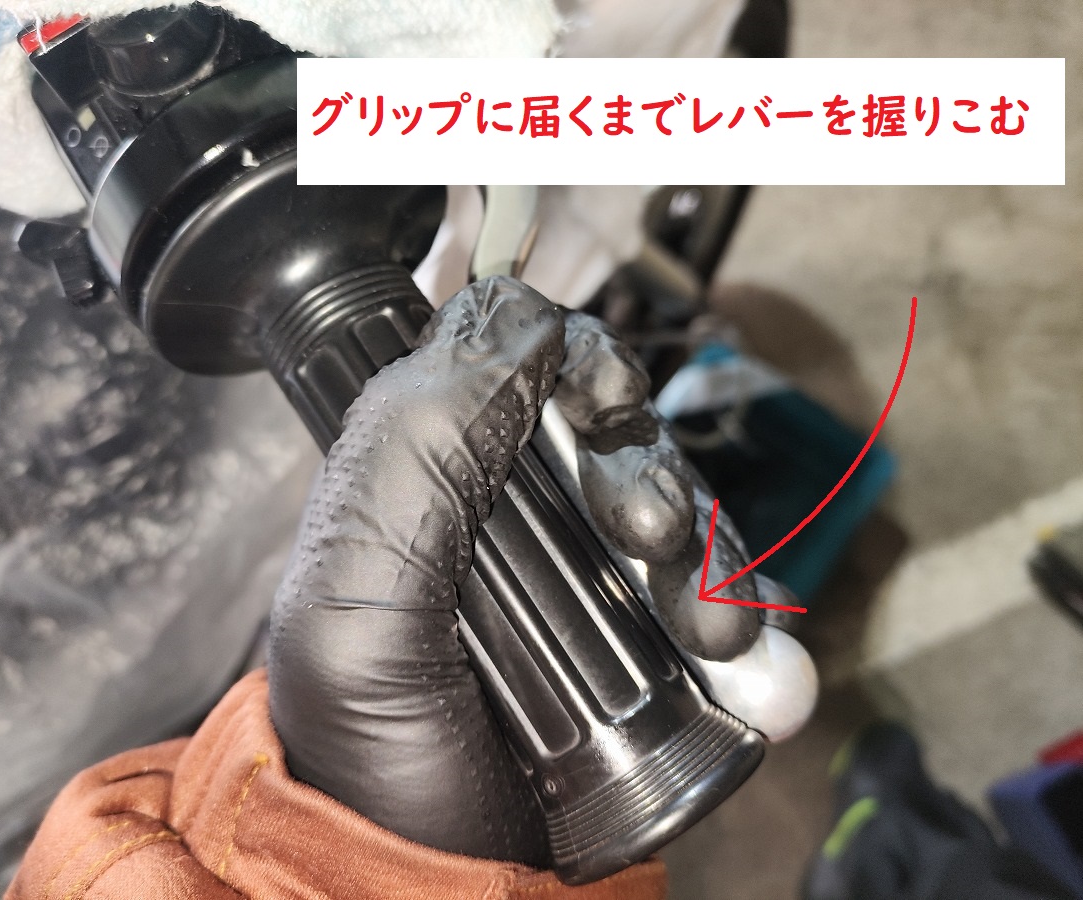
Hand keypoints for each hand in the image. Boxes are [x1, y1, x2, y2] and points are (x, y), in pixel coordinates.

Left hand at [267, 277, 762, 866]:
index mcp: (426, 493)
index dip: (572, 360)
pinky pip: (724, 614)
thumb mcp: (361, 615)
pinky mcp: (643, 660)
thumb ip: (414, 454)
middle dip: (653, 485)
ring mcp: (578, 596)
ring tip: (722, 646)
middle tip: (654, 551)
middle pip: (613, 443)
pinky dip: (758, 642)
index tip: (605, 401)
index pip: (511, 368)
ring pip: (680, 523)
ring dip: (716, 569)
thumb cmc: (377, 777)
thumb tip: (508, 317)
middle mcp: (502, 530)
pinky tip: (760, 689)